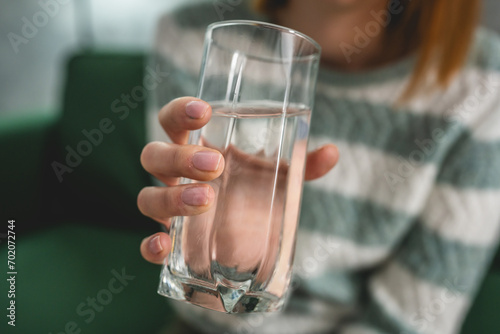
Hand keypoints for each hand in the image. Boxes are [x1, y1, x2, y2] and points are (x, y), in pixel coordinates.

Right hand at [138, 97, 338, 264]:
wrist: (241, 237)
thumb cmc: (252, 193)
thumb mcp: (275, 176)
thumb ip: (300, 164)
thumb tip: (331, 153)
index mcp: (194, 148)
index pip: (173, 120)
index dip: (181, 111)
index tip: (206, 110)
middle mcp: (174, 176)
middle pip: (155, 156)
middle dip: (180, 157)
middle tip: (215, 164)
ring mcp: (167, 209)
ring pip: (146, 197)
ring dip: (171, 198)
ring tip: (206, 200)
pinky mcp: (169, 241)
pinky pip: (148, 243)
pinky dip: (151, 245)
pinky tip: (165, 244)